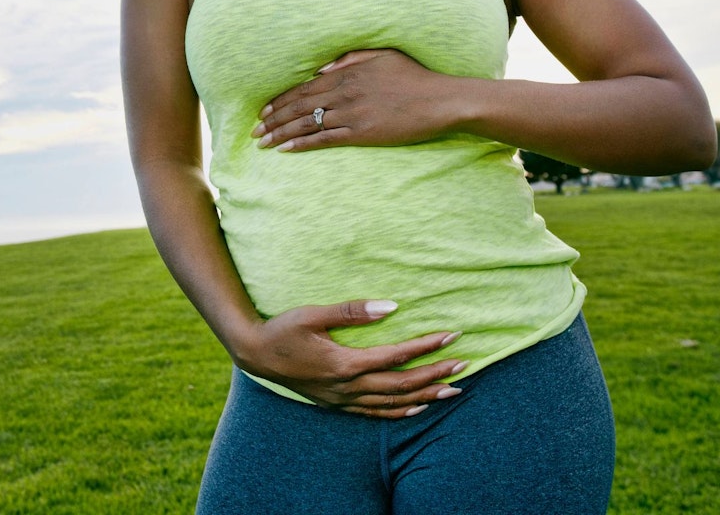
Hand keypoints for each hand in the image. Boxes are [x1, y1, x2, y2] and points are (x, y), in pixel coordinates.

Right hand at [236, 299, 465, 417]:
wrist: (254, 353)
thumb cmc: (283, 328)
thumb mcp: (314, 313)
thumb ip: (353, 311)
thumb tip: (392, 306)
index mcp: (344, 363)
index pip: (396, 356)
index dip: (426, 347)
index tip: (452, 335)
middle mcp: (347, 386)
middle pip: (401, 384)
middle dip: (436, 374)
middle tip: (465, 364)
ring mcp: (342, 399)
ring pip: (392, 403)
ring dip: (425, 396)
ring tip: (454, 390)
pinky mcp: (336, 403)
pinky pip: (374, 413)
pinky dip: (399, 412)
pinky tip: (417, 407)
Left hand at [252, 49, 466, 151]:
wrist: (441, 100)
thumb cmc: (415, 77)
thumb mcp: (382, 55)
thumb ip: (350, 58)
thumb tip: (321, 69)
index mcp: (346, 72)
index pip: (304, 88)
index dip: (280, 100)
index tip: (264, 110)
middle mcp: (344, 91)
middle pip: (299, 106)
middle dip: (273, 119)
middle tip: (254, 129)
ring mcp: (351, 113)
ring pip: (306, 123)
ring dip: (281, 133)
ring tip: (262, 142)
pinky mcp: (361, 133)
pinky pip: (324, 139)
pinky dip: (301, 144)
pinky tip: (285, 149)